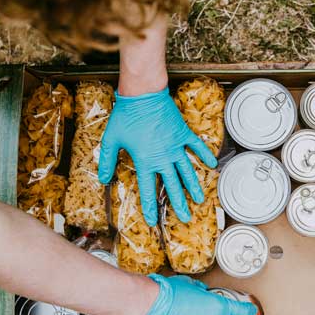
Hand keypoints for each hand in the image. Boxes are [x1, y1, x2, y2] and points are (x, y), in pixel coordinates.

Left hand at [98, 87, 217, 225]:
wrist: (143, 94)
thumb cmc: (126, 115)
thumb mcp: (111, 139)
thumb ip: (107, 160)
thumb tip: (102, 179)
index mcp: (145, 160)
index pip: (148, 190)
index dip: (150, 207)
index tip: (153, 220)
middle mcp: (163, 156)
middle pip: (173, 185)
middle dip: (179, 204)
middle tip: (185, 218)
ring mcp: (176, 145)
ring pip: (187, 170)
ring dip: (194, 186)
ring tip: (199, 200)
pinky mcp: (183, 133)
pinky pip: (196, 147)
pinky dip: (205, 155)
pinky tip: (212, 165)